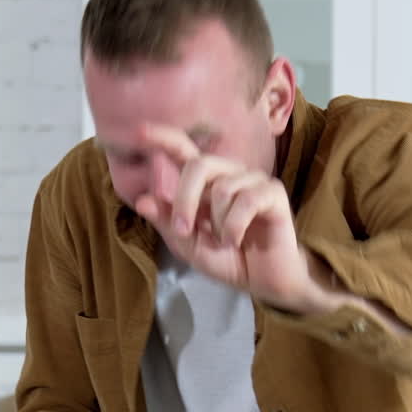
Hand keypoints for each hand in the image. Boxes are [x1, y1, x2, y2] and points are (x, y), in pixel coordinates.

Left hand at [134, 122, 320, 311]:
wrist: (264, 280)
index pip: (183, 151)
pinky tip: (236, 241)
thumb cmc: (228, 259)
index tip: (139, 131)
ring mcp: (252, 181)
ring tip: (225, 241)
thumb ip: (168, 223)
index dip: (163, 138)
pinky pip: (246, 200)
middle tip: (182, 230)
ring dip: (218, 223)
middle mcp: (228, 175)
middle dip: (185, 199)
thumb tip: (142, 200)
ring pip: (223, 187)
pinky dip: (235, 226)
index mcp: (204, 183)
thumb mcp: (189, 246)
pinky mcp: (273, 193)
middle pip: (199, 164)